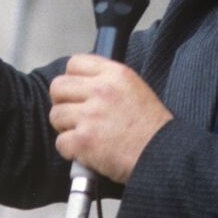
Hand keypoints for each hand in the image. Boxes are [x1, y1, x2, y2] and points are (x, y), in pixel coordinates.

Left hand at [48, 55, 172, 182]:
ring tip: (83, 134)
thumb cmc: (152, 127)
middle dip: (62, 102)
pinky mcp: (83, 141)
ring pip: (55, 114)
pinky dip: (70, 150)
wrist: (162, 154)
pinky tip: (85, 151)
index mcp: (115, 74)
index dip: (72, 78)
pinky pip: (60, 142)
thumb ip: (109, 81)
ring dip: (65, 127)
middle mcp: (101, 90)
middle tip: (75, 114)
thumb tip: (83, 84)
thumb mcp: (135, 88)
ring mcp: (90, 115)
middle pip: (58, 86)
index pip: (75, 63)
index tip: (78, 92)